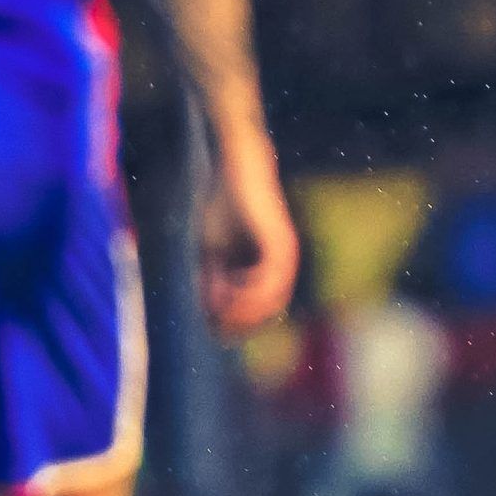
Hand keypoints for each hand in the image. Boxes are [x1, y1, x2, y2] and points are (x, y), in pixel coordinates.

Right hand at [200, 133, 299, 337]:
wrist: (237, 170)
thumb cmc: (224, 204)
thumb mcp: (213, 249)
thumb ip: (214, 279)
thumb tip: (212, 312)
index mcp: (267, 269)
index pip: (257, 311)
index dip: (234, 324)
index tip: (210, 325)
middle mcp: (281, 267)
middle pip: (266, 313)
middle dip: (238, 322)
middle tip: (214, 322)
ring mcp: (285, 258)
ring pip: (271, 302)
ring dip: (242, 311)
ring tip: (218, 308)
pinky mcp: (281, 246)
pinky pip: (270, 282)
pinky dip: (248, 293)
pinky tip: (228, 290)